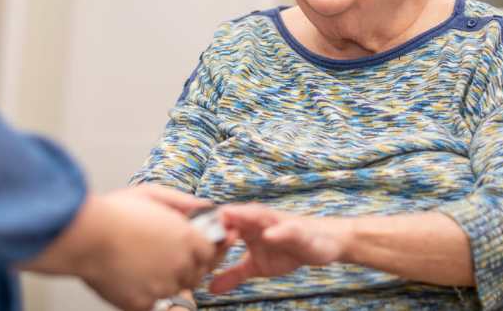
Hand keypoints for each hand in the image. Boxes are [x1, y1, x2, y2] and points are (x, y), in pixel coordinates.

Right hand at [24, 184, 222, 310]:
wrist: (86, 236)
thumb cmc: (115, 213)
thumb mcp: (153, 194)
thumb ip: (183, 202)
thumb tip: (204, 207)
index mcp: (186, 238)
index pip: (210, 253)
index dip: (202, 250)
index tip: (194, 249)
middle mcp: (179, 264)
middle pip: (196, 274)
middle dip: (187, 266)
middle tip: (166, 257)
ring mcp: (162, 286)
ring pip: (176, 289)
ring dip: (167, 280)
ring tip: (146, 264)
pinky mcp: (142, 303)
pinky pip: (153, 303)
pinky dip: (146, 293)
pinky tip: (133, 278)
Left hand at [209, 204, 346, 293]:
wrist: (321, 244)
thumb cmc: (286, 250)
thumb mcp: (256, 267)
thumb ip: (233, 274)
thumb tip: (209, 288)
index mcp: (245, 227)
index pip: (220, 223)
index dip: (203, 228)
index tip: (181, 233)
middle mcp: (257, 220)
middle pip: (233, 215)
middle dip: (216, 218)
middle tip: (196, 223)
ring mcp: (276, 223)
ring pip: (257, 216)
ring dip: (243, 217)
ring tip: (228, 219)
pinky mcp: (296, 230)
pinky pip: (286, 229)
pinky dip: (277, 231)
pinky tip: (269, 236)